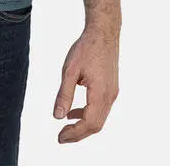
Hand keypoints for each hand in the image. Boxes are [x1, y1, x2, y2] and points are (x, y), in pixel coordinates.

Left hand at [53, 24, 119, 143]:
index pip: (89, 123)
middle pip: (96, 125)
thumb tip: (57, 116)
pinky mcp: (111, 88)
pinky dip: (88, 114)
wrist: (103, 32)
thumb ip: (64, 94)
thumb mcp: (70, 70)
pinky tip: (74, 111)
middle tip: (62, 137)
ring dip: (83, 125)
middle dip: (78, 134)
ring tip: (65, 126)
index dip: (74, 133)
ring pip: (100, 118)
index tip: (60, 137)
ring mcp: (112, 92)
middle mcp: (110, 96)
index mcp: (100, 93)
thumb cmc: (86, 48)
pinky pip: (101, 108)